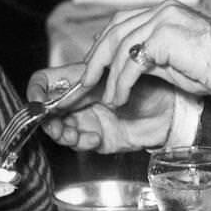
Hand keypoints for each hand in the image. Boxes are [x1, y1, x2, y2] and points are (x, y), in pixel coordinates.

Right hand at [29, 64, 177, 152]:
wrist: (174, 109)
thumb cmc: (152, 83)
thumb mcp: (119, 73)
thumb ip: (93, 72)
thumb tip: (78, 67)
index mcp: (80, 79)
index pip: (44, 83)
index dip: (36, 92)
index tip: (38, 103)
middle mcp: (80, 100)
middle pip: (47, 110)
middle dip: (48, 119)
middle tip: (56, 123)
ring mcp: (88, 120)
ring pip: (59, 130)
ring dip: (62, 133)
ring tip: (74, 133)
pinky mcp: (99, 139)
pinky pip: (79, 144)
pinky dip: (81, 142)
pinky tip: (94, 138)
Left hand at [81, 1, 210, 108]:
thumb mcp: (176, 61)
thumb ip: (152, 58)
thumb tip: (127, 70)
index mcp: (166, 12)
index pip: (123, 22)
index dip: (104, 44)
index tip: (94, 67)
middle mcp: (162, 11)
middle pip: (115, 30)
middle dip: (96, 58)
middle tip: (86, 82)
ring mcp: (163, 20)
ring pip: (120, 47)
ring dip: (109, 77)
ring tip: (107, 97)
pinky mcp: (164, 36)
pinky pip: (131, 62)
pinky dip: (121, 82)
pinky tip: (120, 97)